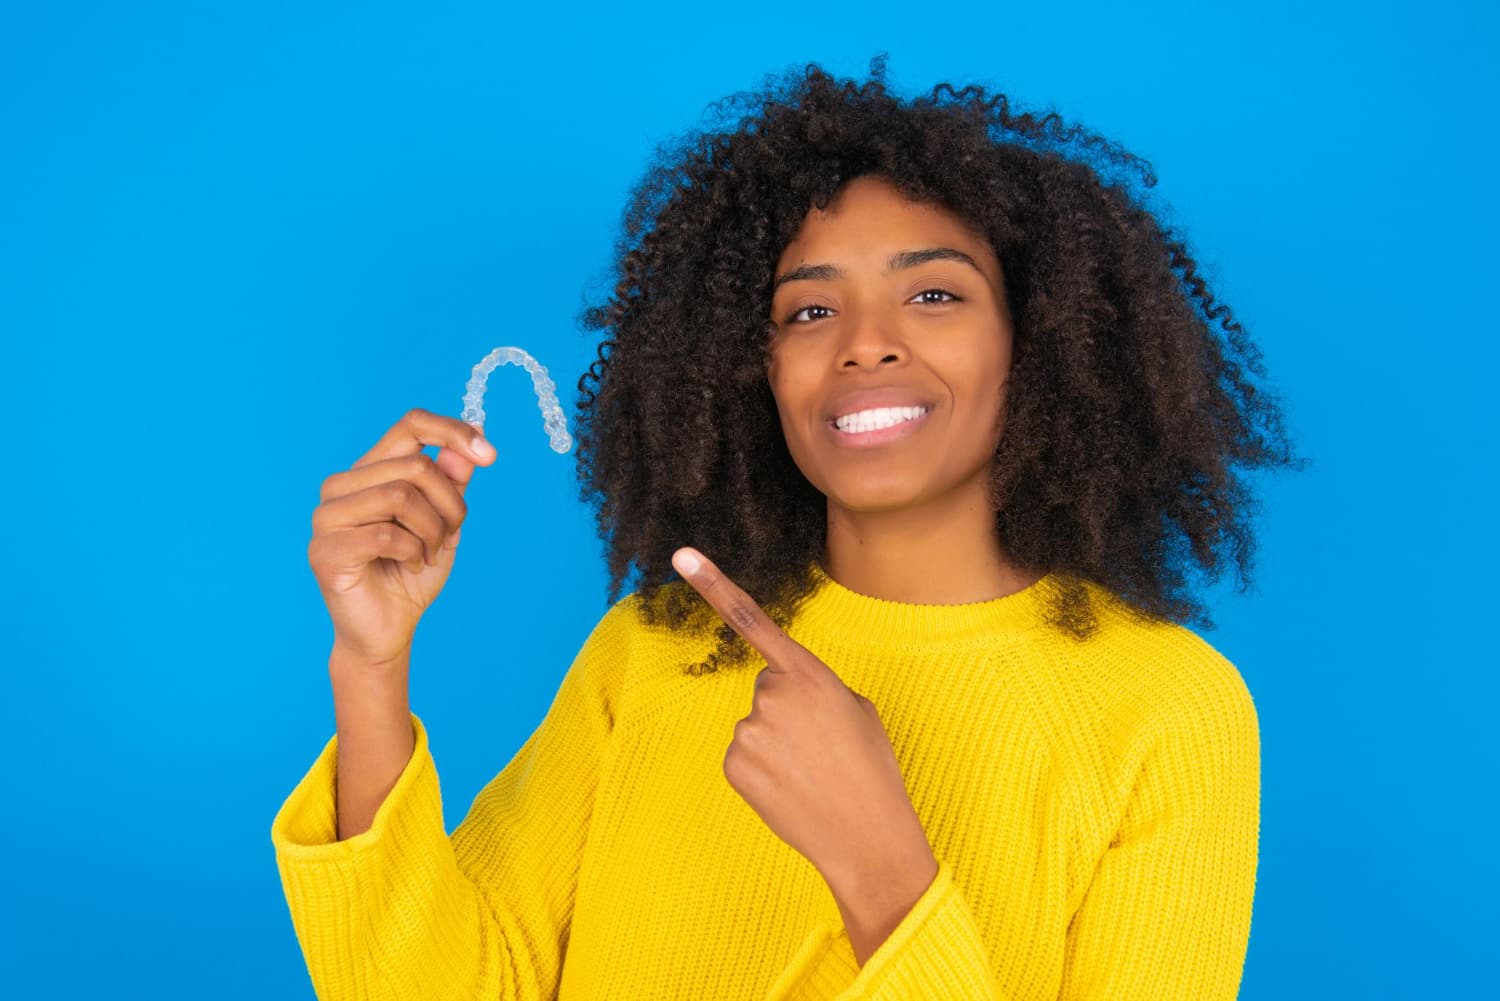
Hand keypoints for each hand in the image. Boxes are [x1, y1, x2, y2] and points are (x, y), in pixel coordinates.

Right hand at [307, 407, 497, 666]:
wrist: (388, 629)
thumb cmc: (412, 572)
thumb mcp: (445, 521)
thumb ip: (453, 480)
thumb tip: (474, 433)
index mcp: (370, 470)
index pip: (410, 425)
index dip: (453, 431)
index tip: (490, 455)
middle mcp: (342, 485)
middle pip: (415, 465)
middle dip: (450, 504)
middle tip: (450, 536)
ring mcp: (327, 516)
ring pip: (400, 495)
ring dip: (432, 530)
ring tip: (429, 552)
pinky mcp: (325, 549)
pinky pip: (386, 535)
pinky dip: (413, 552)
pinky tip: (410, 566)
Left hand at [671, 546, 936, 894]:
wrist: (865, 835)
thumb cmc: (871, 769)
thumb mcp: (858, 711)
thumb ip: (818, 689)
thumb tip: (792, 699)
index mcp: (809, 673)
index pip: (753, 619)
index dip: (713, 584)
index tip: (681, 555)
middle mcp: (772, 694)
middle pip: (766, 688)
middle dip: (788, 711)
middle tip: (820, 745)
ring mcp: (749, 730)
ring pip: (756, 725)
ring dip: (778, 743)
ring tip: (811, 771)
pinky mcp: (734, 764)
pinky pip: (745, 755)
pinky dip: (764, 770)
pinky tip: (791, 787)